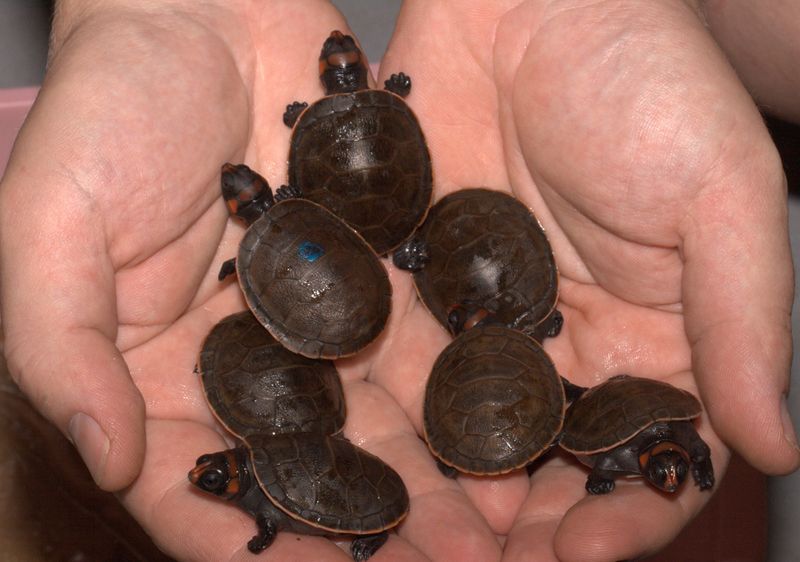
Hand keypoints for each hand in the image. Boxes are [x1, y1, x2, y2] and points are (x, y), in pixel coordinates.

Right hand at [0, 1, 482, 559]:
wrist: (202, 12)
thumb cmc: (107, 107)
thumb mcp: (48, 223)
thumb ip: (60, 347)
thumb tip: (108, 463)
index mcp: (155, 374)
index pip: (194, 487)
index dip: (245, 544)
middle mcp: (244, 365)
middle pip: (302, 473)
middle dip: (365, 535)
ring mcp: (317, 326)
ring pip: (374, 428)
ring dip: (428, 488)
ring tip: (489, 539)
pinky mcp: (377, 280)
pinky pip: (418, 350)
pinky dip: (457, 400)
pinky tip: (506, 438)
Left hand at [378, 0, 798, 559]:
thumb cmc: (647, 78)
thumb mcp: (721, 193)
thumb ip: (745, 320)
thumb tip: (775, 447)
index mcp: (648, 338)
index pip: (640, 454)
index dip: (621, 515)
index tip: (583, 553)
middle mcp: (559, 344)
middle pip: (539, 462)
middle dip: (512, 525)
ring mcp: (476, 318)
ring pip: (455, 430)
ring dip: (434, 490)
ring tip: (404, 541)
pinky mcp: (408, 283)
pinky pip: (387, 362)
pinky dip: (373, 415)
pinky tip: (350, 456)